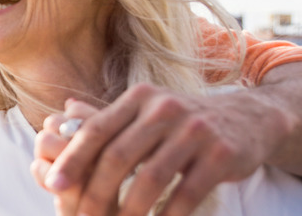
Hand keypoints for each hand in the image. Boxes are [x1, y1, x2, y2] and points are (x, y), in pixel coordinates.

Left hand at [31, 83, 292, 215]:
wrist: (248, 119)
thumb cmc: (182, 121)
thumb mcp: (146, 110)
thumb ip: (106, 118)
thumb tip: (60, 117)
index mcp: (139, 97)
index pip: (97, 129)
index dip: (72, 159)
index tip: (54, 186)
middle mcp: (164, 108)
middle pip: (118, 156)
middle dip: (96, 193)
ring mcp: (195, 130)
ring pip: (150, 178)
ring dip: (129, 212)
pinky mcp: (220, 154)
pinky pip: (185, 194)